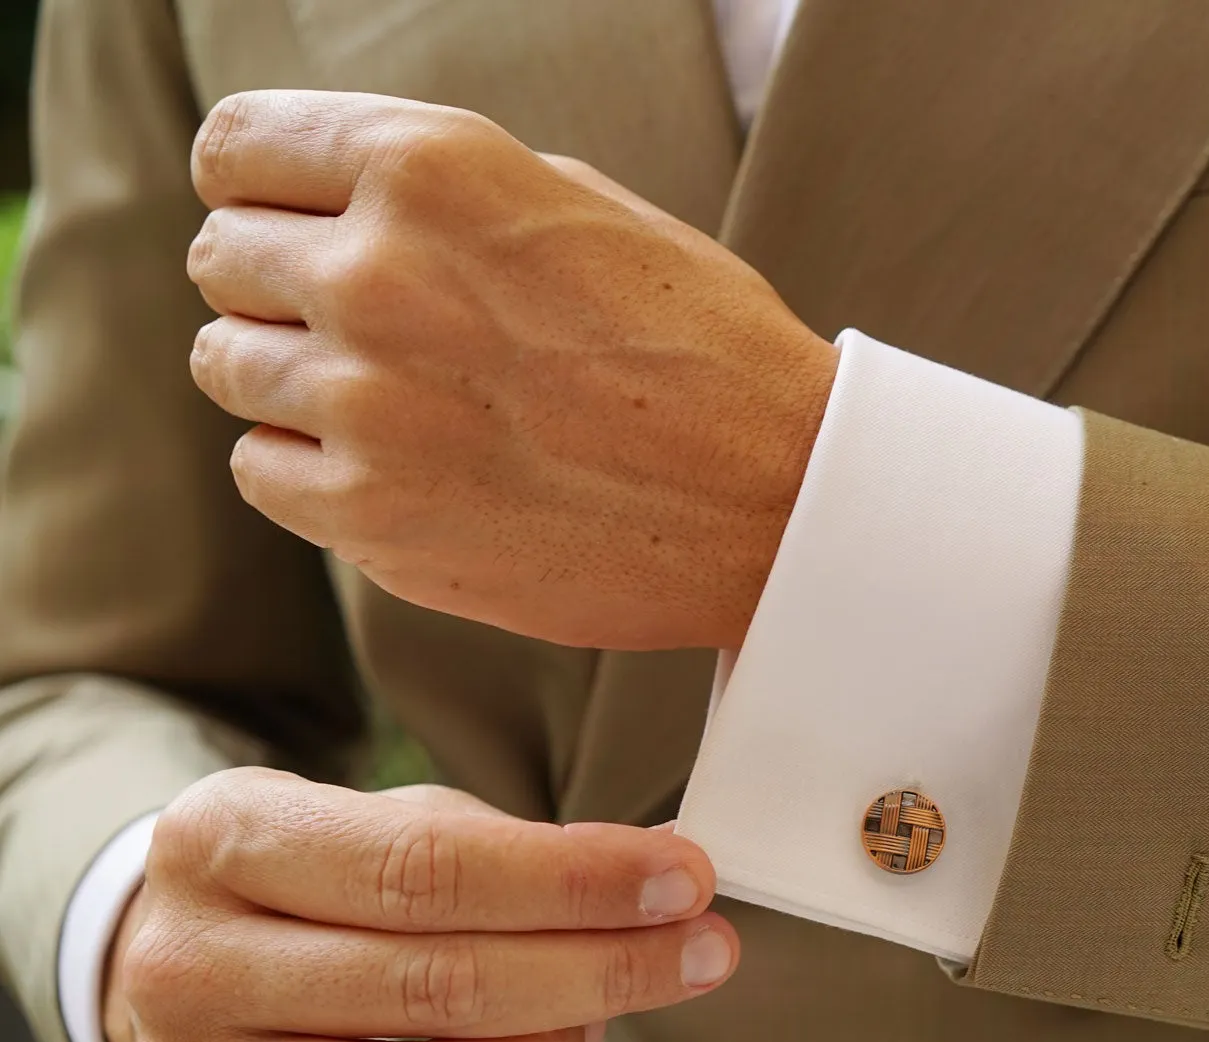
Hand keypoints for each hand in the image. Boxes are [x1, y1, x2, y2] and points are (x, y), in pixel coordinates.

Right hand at [100, 769, 735, 1041]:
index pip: (427, 866)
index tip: (682, 879)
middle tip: (699, 952)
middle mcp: (183, 962)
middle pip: (436, 983)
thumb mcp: (384, 819)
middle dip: (601, 967)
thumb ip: (505, 848)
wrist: (177, 962)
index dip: (574, 879)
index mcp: (222, 837)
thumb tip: (658, 880)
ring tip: (609, 1014)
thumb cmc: (316, 882)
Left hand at [184, 90, 838, 651]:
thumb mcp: (578, 206)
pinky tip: (402, 464)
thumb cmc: (701, 345)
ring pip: (227, 367)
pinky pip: (263, 469)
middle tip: (367, 323)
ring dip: (292, 376)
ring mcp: (368, 405)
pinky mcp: (374, 518)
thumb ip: (437, 191)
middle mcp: (380, 275)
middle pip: (222, 261)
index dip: (258, 186)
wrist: (780, 498)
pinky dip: (312, 467)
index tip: (286, 218)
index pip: (235, 149)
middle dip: (279, 284)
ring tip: (395, 398)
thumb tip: (327, 203)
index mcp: (432, 169)